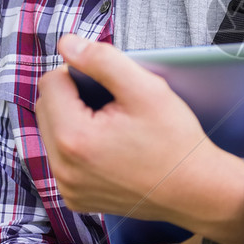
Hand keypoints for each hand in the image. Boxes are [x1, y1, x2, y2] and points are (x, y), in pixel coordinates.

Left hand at [35, 34, 243, 243]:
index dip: (78, 72)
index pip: (51, 83)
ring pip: (53, 134)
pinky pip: (65, 161)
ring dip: (75, 121)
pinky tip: (110, 149)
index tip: (108, 83)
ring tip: (112, 125)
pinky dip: (81, 148)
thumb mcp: (146, 89)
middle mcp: (63, 169)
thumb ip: (102, 60)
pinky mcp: (77, 199)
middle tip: (112, 103)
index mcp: (74, 138)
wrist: (196, 190)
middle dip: (73, 97)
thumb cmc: (175, 140)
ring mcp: (69, 188)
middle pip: (46, 109)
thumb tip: (67, 43)